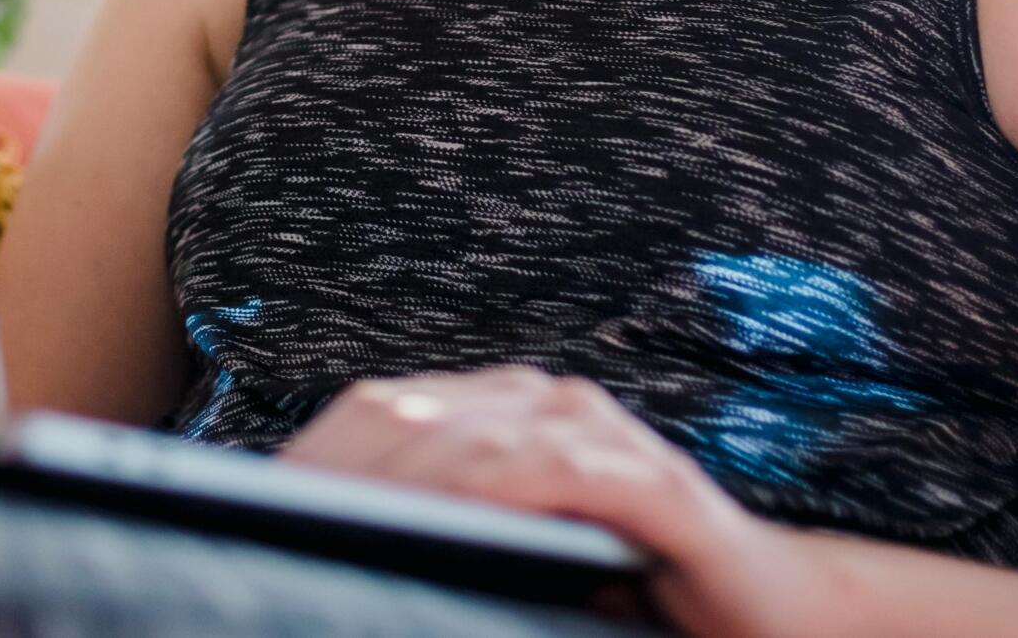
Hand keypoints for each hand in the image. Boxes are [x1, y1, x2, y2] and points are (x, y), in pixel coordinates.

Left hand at [275, 366, 835, 637]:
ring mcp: (596, 432)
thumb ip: (443, 544)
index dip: (306, 459)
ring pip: (462, 444)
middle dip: (327, 476)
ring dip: (387, 490)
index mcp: (500, 412)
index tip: (241, 506)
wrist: (777, 616)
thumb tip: (324, 562)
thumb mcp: (516, 561)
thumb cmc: (631, 595)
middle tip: (265, 524)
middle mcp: (543, 402)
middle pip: (403, 421)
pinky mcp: (645, 481)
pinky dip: (488, 494)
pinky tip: (441, 522)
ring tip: (325, 530)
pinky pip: (548, 474)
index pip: (377, 416)